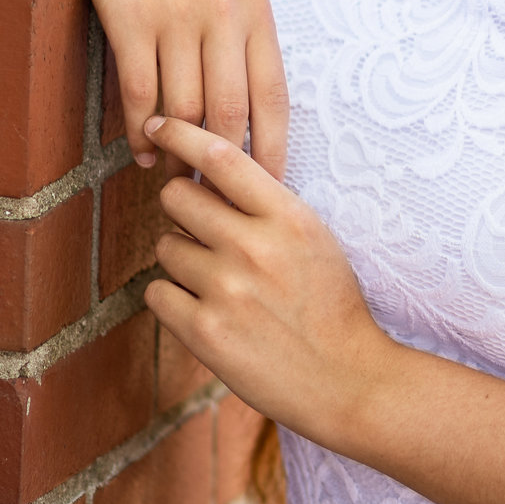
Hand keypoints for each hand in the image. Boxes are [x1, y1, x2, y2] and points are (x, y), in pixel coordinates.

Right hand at [56, 0, 287, 174]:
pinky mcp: (131, 19)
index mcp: (256, 10)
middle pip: (228, 114)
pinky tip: (142, 151)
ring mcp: (176, 15)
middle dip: (219, 163)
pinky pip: (139, 94)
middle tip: (212, 195)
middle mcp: (222, 14)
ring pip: (181, 110)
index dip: (272, 151)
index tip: (268, 188)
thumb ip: (243, 43)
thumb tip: (252, 121)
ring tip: (173, 176)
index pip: (274, 98)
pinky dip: (140, 133)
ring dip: (176, 153)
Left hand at [140, 116, 400, 444]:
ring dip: (182, 262)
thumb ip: (265, 205)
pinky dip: (174, 301)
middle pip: (176, 197)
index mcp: (288, 217)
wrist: (347, 380)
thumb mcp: (313, 239)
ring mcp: (226, 290)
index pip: (220, 156)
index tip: (159, 123)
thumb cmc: (331, 305)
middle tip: (205, 234)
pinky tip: (206, 312)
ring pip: (165, 248)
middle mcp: (254, 247)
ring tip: (220, 285)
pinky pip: (157, 294)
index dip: (181, 132)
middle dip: (183, 211)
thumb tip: (206, 171)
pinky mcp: (204, 333)